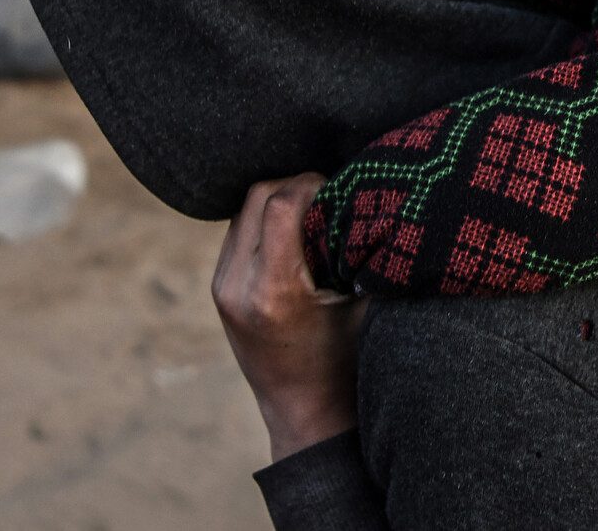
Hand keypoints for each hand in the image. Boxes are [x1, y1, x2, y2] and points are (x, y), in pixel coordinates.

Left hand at [211, 173, 364, 460]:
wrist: (307, 413)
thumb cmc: (350, 360)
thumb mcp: (367, 304)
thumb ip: (364, 250)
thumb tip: (378, 197)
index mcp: (274, 291)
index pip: (282, 202)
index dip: (317, 184)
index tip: (346, 192)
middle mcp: (237, 286)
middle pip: (259, 195)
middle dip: (299, 186)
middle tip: (334, 199)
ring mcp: (222, 287)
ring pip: (245, 208)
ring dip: (281, 201)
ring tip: (318, 217)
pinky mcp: (219, 288)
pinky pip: (240, 229)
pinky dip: (268, 220)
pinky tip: (300, 236)